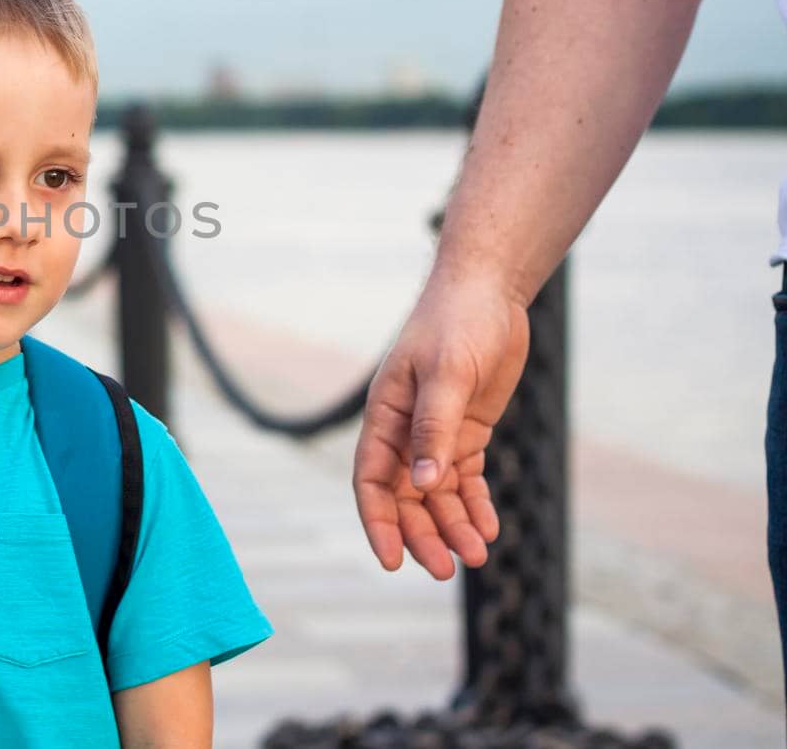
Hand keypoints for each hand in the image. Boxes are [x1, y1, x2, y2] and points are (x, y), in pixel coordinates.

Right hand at [352, 268, 529, 578]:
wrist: (489, 293)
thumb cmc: (457, 323)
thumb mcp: (446, 374)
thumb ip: (435, 429)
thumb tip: (424, 483)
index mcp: (385, 417)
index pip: (371, 482)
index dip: (379, 523)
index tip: (391, 561)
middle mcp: (405, 431)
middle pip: (406, 497)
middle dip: (423, 535)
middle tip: (445, 569)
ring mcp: (436, 433)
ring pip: (437, 494)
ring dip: (453, 525)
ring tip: (476, 556)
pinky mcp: (466, 431)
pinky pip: (465, 480)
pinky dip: (475, 505)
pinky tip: (490, 528)